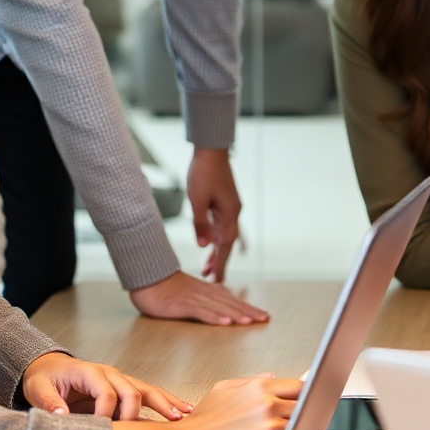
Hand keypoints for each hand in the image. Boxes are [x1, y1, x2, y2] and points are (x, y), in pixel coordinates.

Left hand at [21, 352, 188, 419]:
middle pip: (132, 391)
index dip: (105, 415)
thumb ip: (49, 402)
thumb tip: (61, 416)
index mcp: (90, 372)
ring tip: (182, 415)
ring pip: (147, 390)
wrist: (49, 367)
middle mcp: (110, 374)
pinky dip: (165, 402)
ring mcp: (120, 379)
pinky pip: (147, 394)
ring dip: (165, 403)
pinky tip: (180, 410)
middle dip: (138, 413)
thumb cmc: (45, 378)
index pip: (106, 394)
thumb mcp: (38, 389)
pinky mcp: (124, 388)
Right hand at [107, 374, 303, 429]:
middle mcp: (266, 405)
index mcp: (258, 388)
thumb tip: (272, 376)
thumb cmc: (200, 423)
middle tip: (298, 425)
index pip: (299, 387)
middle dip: (302, 416)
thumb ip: (251, 382)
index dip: (305, 396)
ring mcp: (268, 429)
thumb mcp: (222, 390)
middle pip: (304, 408)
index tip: (307, 402)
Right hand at [129, 270, 269, 326]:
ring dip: (235, 315)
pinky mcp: (183, 305)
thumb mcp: (193, 290)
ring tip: (249, 322)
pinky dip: (214, 317)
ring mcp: (195, 298)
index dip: (249, 308)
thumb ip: (208, 294)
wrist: (148, 279)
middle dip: (248, 312)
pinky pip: (201, 312)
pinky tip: (224, 322)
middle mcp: (205, 293)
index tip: (264, 316)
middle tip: (264, 319)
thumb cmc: (169, 287)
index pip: (233, 301)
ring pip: (219, 307)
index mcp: (209, 291)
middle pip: (231, 303)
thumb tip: (224, 295)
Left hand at [187, 147, 241, 281]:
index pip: (225, 245)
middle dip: (219, 261)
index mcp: (229, 214)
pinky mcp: (224, 201)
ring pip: (224, 234)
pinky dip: (215, 237)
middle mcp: (233, 212)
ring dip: (216, 250)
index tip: (217, 280)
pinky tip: (208, 242)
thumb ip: (200, 225)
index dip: (220, 263)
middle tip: (212, 278)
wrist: (211, 150)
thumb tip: (203, 245)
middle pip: (227, 242)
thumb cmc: (203, 173)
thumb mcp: (197, 201)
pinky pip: (221, 225)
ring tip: (206, 266)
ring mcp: (230, 206)